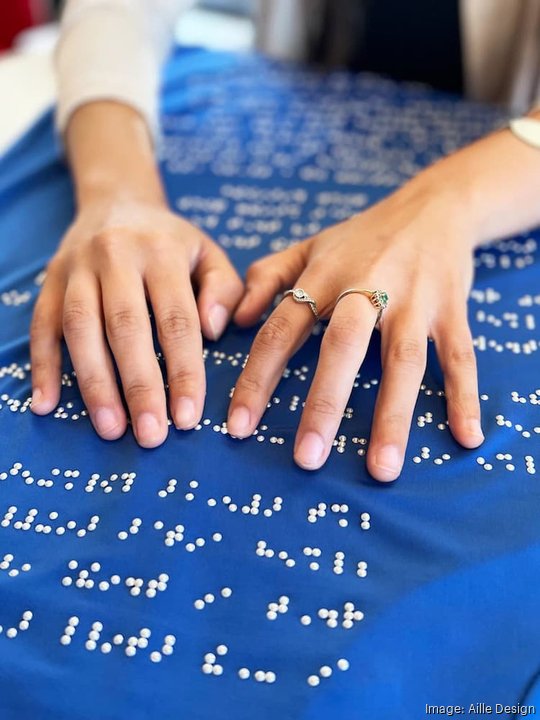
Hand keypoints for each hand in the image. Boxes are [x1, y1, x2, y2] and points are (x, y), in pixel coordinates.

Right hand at [30, 199, 242, 446]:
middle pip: (126, 327)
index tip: (188, 417)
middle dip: (139, 385)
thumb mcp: (209, 253)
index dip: (183, 370)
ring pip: (80, 328)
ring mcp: (76, 268)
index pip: (176, 319)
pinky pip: (41, 325)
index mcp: (162, 250)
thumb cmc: (171, 241)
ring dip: (93, 383)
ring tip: (111, 429)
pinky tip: (47, 404)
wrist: (116, 201)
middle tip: (151, 435)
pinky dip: (42, 366)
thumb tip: (214, 331)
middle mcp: (116, 255)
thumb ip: (224, 289)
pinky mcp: (48, 281)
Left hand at [227, 182, 484, 481]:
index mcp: (324, 275)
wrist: (433, 206)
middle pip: (342, 347)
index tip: (239, 428)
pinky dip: (464, 396)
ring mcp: (414, 299)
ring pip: (403, 360)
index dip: (257, 378)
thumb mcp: (308, 247)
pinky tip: (466, 437)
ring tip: (381, 468)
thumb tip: (232, 322)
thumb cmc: (361, 237)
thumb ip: (266, 278)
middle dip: (324, 403)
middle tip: (306, 459)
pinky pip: (460, 356)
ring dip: (392, 414)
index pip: (282, 330)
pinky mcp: (452, 309)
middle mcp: (368, 286)